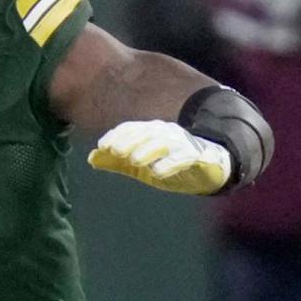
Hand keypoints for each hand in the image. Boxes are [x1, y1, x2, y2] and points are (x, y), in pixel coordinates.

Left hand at [87, 120, 230, 194]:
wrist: (209, 169)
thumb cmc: (170, 164)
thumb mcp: (141, 166)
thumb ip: (117, 162)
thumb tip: (91, 158)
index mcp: (151, 132)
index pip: (132, 129)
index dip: (117, 135)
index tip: (103, 146)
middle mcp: (166, 133)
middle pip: (146, 132)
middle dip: (129, 140)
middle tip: (115, 151)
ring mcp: (183, 143)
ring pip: (164, 142)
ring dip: (148, 149)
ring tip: (134, 160)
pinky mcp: (198, 156)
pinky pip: (183, 157)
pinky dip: (170, 163)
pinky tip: (157, 172)